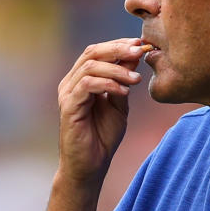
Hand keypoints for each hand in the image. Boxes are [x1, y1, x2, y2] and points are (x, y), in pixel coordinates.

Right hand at [56, 39, 144, 182]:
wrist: (90, 166)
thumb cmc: (103, 136)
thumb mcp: (120, 103)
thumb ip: (124, 80)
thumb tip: (136, 55)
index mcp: (82, 79)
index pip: (98, 51)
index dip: (119, 44)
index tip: (142, 45)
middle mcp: (71, 83)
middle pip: (92, 52)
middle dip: (119, 49)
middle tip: (140, 51)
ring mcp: (67, 94)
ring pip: (90, 66)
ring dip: (117, 69)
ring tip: (136, 79)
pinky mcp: (68, 107)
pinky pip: (87, 85)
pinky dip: (108, 84)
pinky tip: (124, 91)